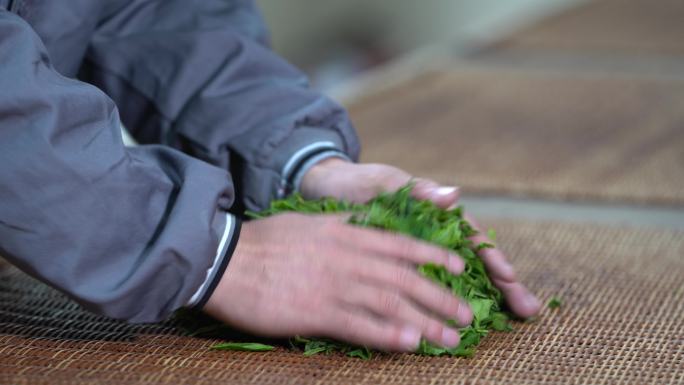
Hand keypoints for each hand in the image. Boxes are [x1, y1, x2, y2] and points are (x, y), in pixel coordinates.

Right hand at [204, 213, 472, 351]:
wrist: (227, 259)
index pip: (401, 244)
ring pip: (390, 302)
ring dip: (425, 321)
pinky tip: (411, 344)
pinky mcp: (316, 311)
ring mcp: (334, 285)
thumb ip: (342, 225)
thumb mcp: (309, 221)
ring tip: (450, 337)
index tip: (458, 266)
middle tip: (466, 314)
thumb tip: (365, 223)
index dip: (433, 255)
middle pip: (404, 277)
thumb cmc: (266, 240)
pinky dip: (388, 335)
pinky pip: (360, 325)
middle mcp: (348, 257)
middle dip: (440, 296)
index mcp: (346, 234)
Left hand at [300, 158, 541, 317]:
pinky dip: (447, 302)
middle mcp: (434, 234)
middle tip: (529, 309)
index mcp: (435, 213)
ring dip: (486, 297)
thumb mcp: (385, 183)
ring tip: (513, 318)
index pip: (472, 236)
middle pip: (476, 260)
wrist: (328, 192)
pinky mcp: (403, 267)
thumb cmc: (359, 184)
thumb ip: (418, 190)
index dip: (493, 256)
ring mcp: (421, 252)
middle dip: (504, 283)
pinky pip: (430, 286)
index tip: (510, 278)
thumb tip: (454, 194)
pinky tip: (458, 321)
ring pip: (460, 276)